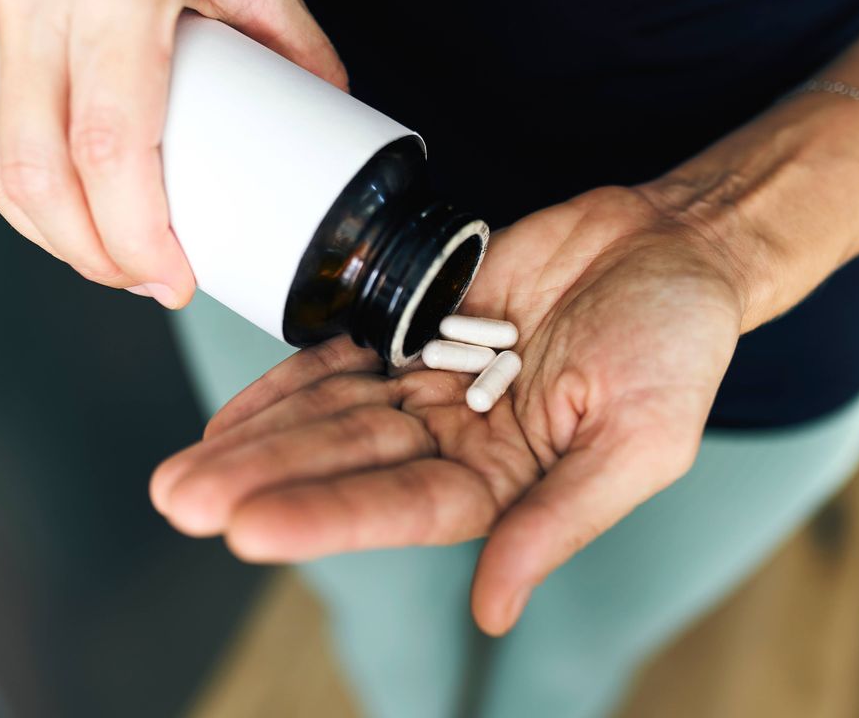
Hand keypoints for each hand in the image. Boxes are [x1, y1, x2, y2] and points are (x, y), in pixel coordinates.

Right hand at [0, 0, 345, 306]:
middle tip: (145, 281)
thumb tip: (325, 125)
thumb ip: (297, 50)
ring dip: (49, 234)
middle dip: (91, 255)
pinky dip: (17, 190)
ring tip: (109, 258)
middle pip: (38, 173)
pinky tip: (59, 211)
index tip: (169, 277)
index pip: (107, 147)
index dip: (135, 236)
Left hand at [151, 186, 748, 634]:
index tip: (248, 528)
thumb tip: (493, 610)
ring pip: (331, 417)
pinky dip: (287, 385)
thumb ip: (559, 521)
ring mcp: (434, 384)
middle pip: (346, 464)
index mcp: (510, 481)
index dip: (327, 517)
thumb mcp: (638, 441)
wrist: (672, 247)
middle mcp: (459, 440)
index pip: (403, 508)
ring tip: (181, 472)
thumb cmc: (678, 345)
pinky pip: (344, 358)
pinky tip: (231, 417)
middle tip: (180, 500)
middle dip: (263, 481)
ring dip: (257, 442)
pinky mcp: (419, 327)